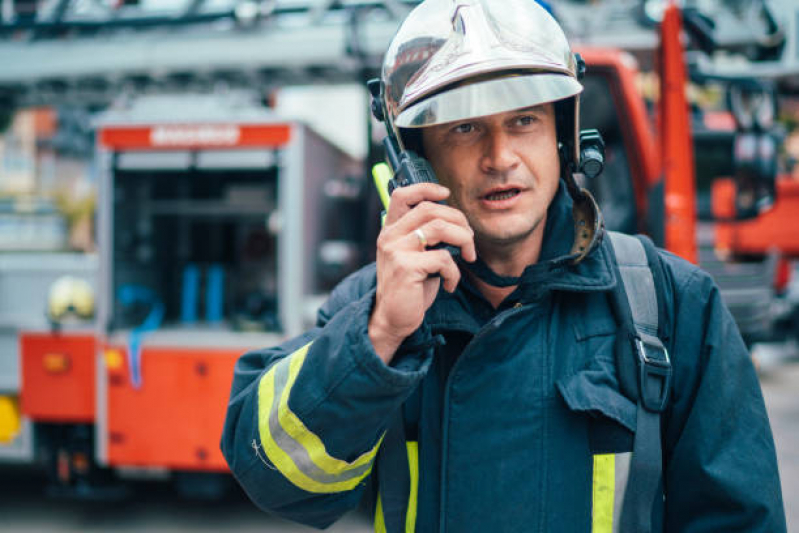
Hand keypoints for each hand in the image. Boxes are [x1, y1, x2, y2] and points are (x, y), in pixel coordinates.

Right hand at [368, 183, 475, 363]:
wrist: (392, 319)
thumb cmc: (409, 289)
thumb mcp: (415, 256)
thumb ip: (425, 237)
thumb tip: (456, 222)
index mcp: (390, 231)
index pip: (401, 195)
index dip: (426, 188)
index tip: (445, 194)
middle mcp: (389, 237)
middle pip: (430, 209)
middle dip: (459, 220)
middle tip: (469, 240)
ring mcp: (396, 251)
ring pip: (439, 228)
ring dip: (463, 240)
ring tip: (468, 256)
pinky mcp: (405, 267)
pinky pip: (443, 258)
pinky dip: (454, 272)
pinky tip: (450, 284)